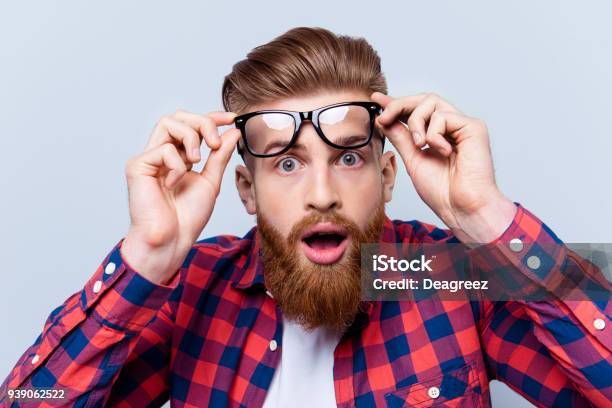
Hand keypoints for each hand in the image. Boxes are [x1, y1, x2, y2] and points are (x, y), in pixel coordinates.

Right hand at [121, 110, 240, 283]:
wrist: (172, 240)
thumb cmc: (187, 217)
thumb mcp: (211, 181)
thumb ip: (219, 155)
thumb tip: (232, 131)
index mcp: (179, 156)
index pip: (192, 124)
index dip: (211, 117)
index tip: (231, 118)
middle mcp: (162, 153)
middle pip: (179, 116)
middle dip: (203, 123)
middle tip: (215, 143)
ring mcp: (148, 158)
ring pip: (168, 123)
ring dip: (191, 138)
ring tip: (196, 161)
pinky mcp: (137, 166)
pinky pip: (163, 149)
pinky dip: (177, 165)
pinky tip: (174, 183)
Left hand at [371, 92, 516, 243]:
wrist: (460, 208)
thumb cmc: (442, 191)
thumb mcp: (413, 159)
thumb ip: (401, 138)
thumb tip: (384, 119)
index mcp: (438, 135)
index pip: (415, 111)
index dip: (395, 103)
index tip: (376, 99)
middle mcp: (452, 126)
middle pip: (423, 99)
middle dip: (399, 105)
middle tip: (383, 117)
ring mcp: (463, 125)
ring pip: (430, 102)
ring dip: (415, 122)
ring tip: (419, 145)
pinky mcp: (474, 126)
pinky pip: (442, 116)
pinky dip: (434, 134)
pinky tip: (443, 151)